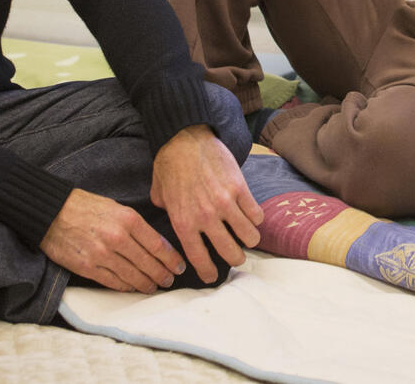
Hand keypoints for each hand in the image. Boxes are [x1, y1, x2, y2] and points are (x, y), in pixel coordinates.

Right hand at [40, 188, 184, 292]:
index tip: (179, 266)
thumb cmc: (86, 206)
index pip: (157, 245)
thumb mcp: (116, 207)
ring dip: (146, 284)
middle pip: (148, 263)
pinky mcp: (87, 267)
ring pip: (132, 276)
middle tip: (170, 281)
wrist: (52, 212)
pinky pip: (112, 282)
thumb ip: (135, 225)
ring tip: (154, 287)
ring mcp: (102, 254)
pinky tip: (133, 288)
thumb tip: (154, 244)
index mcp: (128, 219)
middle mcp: (118, 238)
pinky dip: (126, 287)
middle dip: (162, 274)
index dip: (171, 259)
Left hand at [149, 125, 263, 284]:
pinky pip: (256, 214)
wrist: (185, 138)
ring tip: (247, 237)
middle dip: (235, 259)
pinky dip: (255, 219)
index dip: (209, 272)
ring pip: (249, 236)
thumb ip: (168, 215)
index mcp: (184, 223)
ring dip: (249, 240)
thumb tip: (175, 224)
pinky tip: (251, 216)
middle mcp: (206, 217)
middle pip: (231, 253)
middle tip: (236, 256)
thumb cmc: (169, 166)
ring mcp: (225, 203)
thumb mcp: (159, 197)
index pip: (200, 259)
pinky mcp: (240, 188)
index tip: (213, 276)